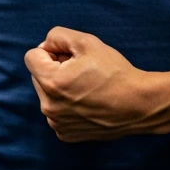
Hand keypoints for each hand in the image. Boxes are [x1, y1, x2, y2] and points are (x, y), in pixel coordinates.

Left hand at [24, 27, 166, 142]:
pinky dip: (67, 105)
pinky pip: (57, 112)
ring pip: (47, 94)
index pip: (31, 57)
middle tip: (81, 70)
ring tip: (87, 87)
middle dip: (54, 69)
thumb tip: (45, 46)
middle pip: (38, 76)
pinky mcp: (66, 134)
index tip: (70, 56)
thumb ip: (57, 36)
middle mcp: (48, 107)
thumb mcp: (87, 41)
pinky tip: (88, 102)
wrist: (138, 105)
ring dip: (60, 88)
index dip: (51, 51)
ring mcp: (57, 123)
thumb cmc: (115, 72)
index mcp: (51, 82)